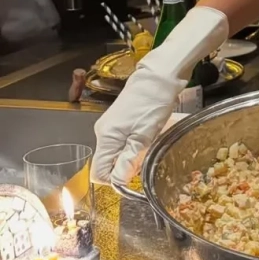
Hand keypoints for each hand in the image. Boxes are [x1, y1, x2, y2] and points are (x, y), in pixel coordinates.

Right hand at [92, 6, 227, 185]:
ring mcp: (110, 126)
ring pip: (116, 152)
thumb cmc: (153, 104)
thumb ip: (129, 160)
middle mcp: (102, 133)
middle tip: (146, 157)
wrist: (158, 77)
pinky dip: (134, 145)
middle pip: (108, 163)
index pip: (99, 172)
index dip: (115, 180)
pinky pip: (122, 142)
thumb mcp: (144, 137)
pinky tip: (148, 136)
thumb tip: (117, 182)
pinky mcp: (119, 121)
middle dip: (126, 167)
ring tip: (149, 145)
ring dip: (132, 155)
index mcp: (105, 138)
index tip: (134, 177)